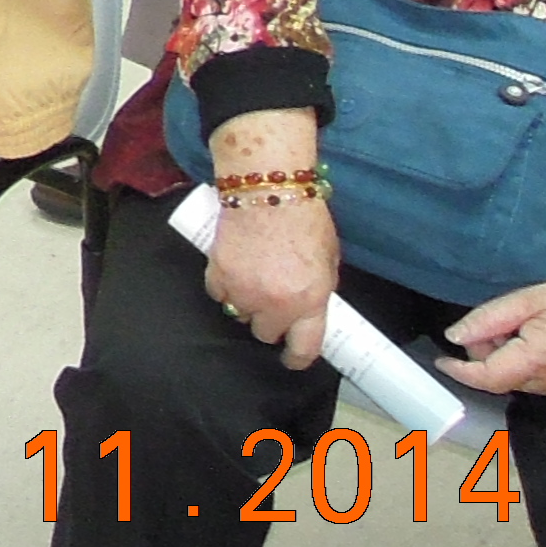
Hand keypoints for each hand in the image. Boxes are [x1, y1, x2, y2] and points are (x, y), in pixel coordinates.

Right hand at [205, 186, 341, 372]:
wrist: (267, 189)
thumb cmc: (305, 219)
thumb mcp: (328, 261)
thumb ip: (317, 289)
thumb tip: (306, 304)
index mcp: (309, 301)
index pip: (303, 348)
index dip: (296, 357)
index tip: (292, 357)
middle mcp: (275, 303)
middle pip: (264, 333)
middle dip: (269, 321)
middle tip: (272, 301)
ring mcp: (243, 291)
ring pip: (239, 314)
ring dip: (245, 302)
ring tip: (251, 279)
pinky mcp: (217, 274)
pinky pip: (218, 293)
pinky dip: (224, 286)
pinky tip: (233, 269)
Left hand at [443, 263, 545, 397]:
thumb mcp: (527, 299)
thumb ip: (488, 320)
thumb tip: (455, 337)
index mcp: (537, 361)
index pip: (487, 377)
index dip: (459, 371)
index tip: (439, 361)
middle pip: (497, 377)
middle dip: (484, 352)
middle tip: (497, 319)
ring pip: (512, 378)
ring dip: (501, 355)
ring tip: (519, 323)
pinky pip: (529, 377)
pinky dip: (518, 359)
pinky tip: (530, 334)